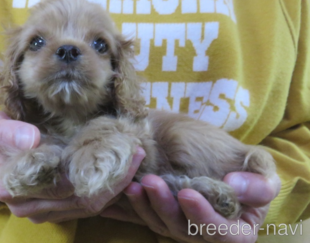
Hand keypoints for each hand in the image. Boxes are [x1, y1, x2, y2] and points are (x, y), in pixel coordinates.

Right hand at [0, 110, 145, 222]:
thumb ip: (6, 133)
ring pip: (89, 207)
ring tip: (135, 158)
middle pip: (83, 201)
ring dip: (116, 186)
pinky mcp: (55, 209)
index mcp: (14, 189)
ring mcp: (43, 211)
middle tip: (137, 151)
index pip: (65, 187)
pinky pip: (87, 206)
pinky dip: (107, 190)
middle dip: (116, 179)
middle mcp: (30, 207)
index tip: (123, 148)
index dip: (99, 172)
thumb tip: (31, 140)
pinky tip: (122, 171)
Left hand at [101, 172, 280, 242]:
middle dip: (167, 208)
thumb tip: (235, 186)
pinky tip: (117, 197)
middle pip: (187, 232)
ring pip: (162, 226)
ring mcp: (180, 225)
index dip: (206, 218)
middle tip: (152, 182)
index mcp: (237, 226)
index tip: (188, 193)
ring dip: (145, 207)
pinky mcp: (157, 216)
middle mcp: (206, 232)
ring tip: (133, 184)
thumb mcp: (257, 163)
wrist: (197, 143)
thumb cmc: (234, 157)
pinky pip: (142, 219)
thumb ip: (260, 181)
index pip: (227, 235)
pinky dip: (129, 209)